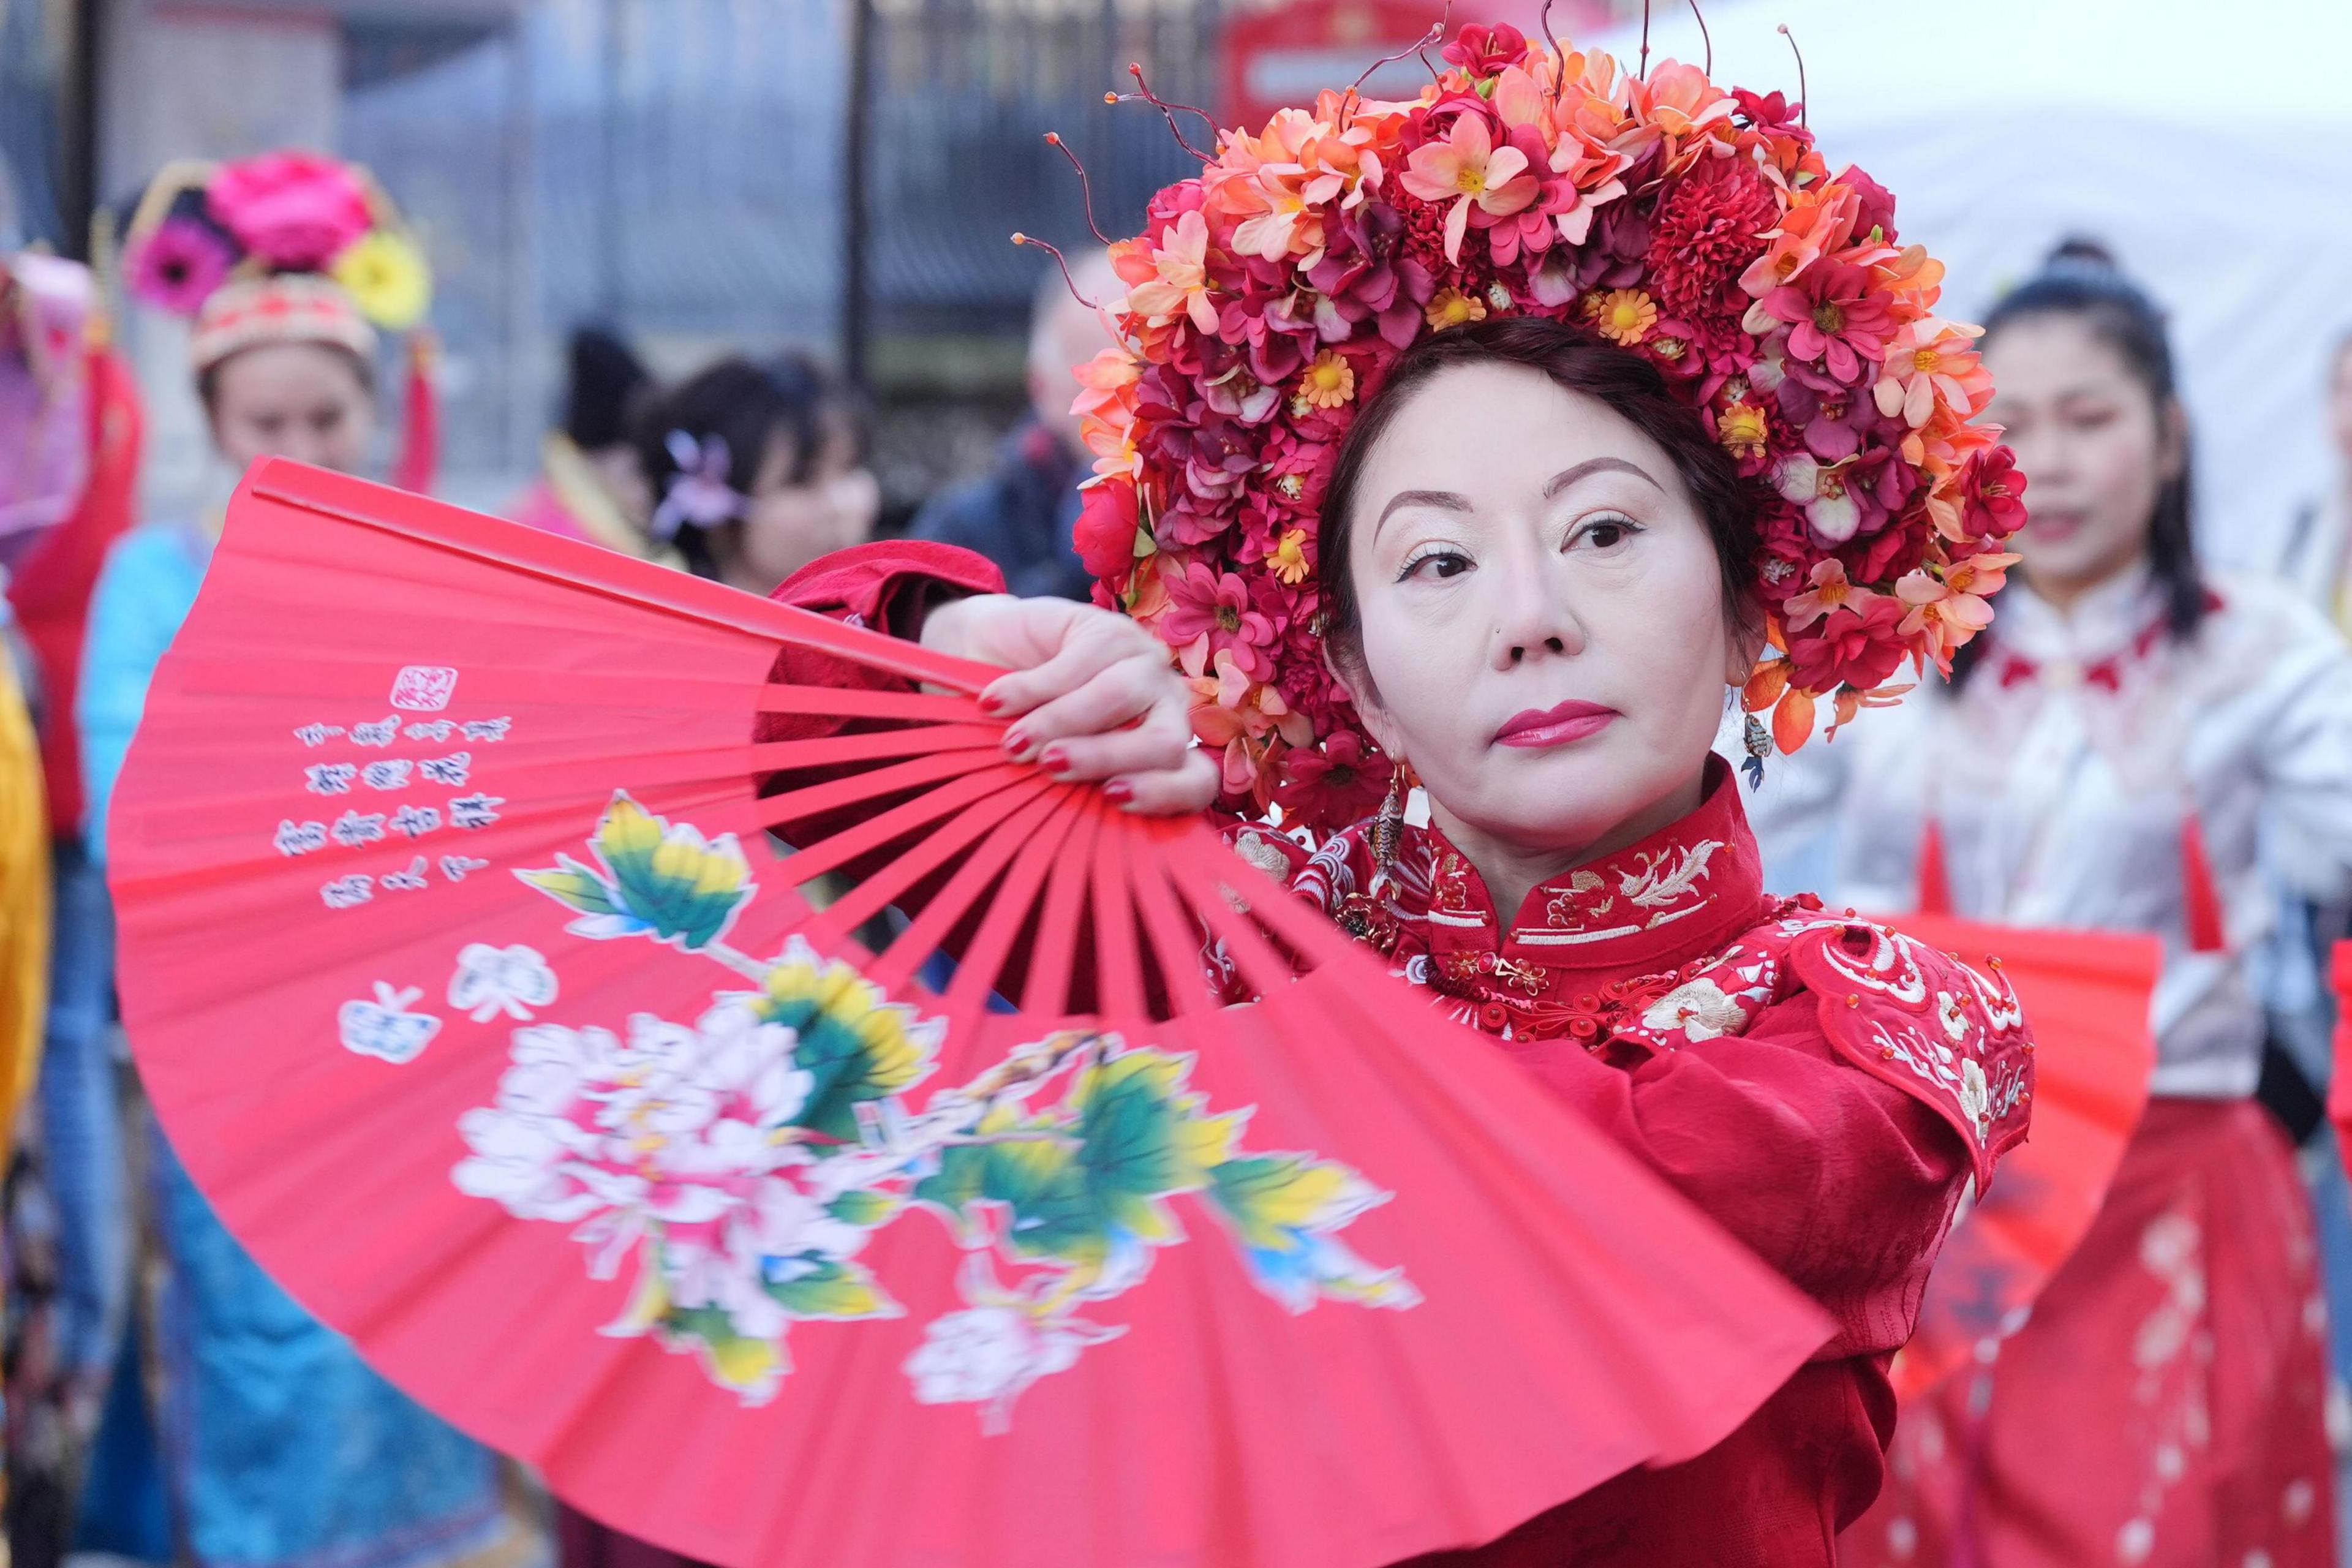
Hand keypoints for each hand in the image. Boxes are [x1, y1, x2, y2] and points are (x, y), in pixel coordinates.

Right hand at [921, 594, 1217, 815]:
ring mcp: (1144, 665)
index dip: (1166, 794)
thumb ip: (1067, 799)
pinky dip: (1028, 690)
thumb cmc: (1023, 734)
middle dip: (1105, 757)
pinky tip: (994, 704)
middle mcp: (1167, 710)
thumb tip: (1061, 838)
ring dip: (1061, 722)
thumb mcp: (1044, 772)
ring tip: (1014, 743)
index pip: (1196, 783)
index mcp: (1165, 757)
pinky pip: (1077, 663)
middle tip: (1052, 767)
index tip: (1114, 799)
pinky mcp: (1109, 630)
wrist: (987, 658)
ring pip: (1120, 696)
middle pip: (1164, 740)